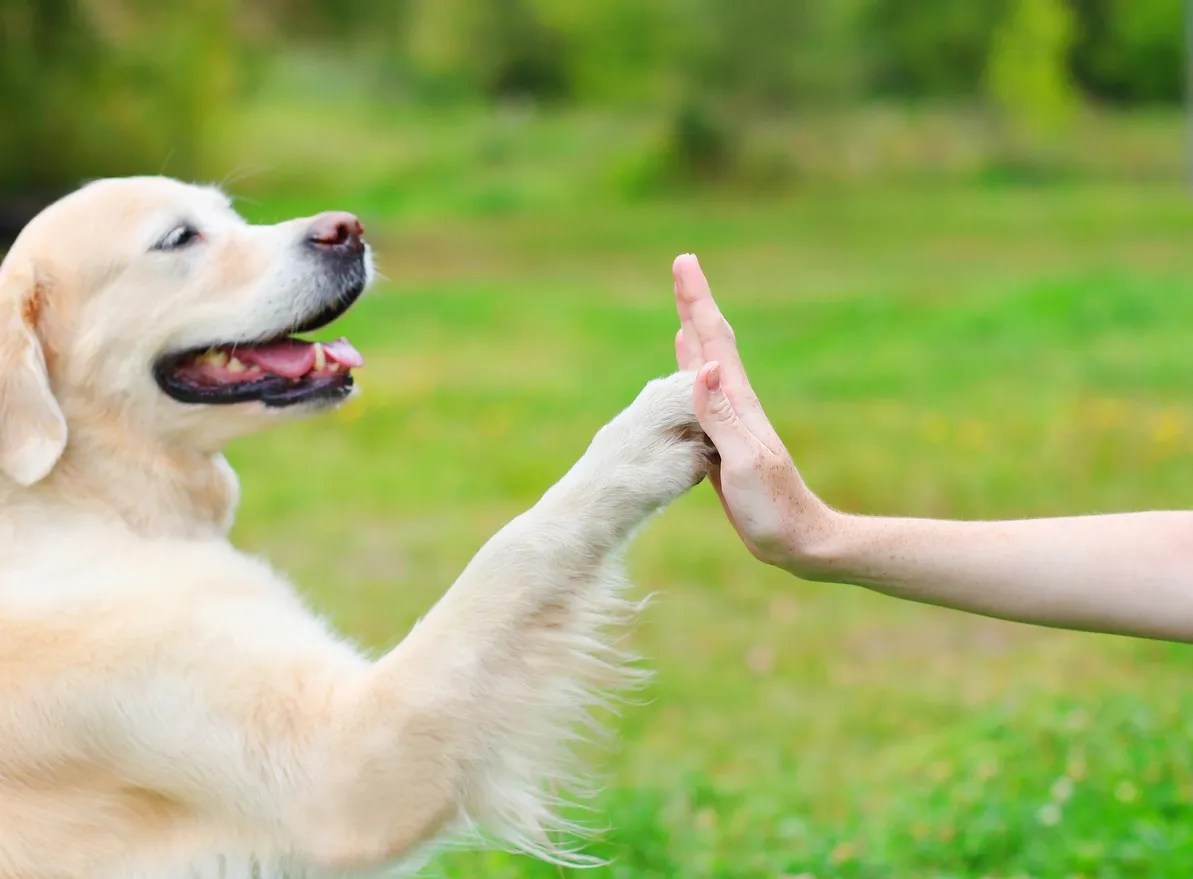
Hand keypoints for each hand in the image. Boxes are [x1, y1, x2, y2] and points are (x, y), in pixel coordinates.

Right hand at [671, 254, 836, 572]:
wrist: (798, 540)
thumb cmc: (774, 507)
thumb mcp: (744, 462)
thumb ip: (722, 417)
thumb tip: (703, 367)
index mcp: (739, 404)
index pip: (714, 342)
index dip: (698, 302)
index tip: (685, 263)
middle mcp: (736, 405)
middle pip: (711, 343)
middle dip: (696, 304)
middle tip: (683, 267)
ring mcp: (731, 423)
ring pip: (706, 366)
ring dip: (694, 334)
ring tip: (685, 310)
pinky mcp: (724, 442)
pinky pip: (702, 398)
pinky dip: (692, 374)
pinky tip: (689, 370)